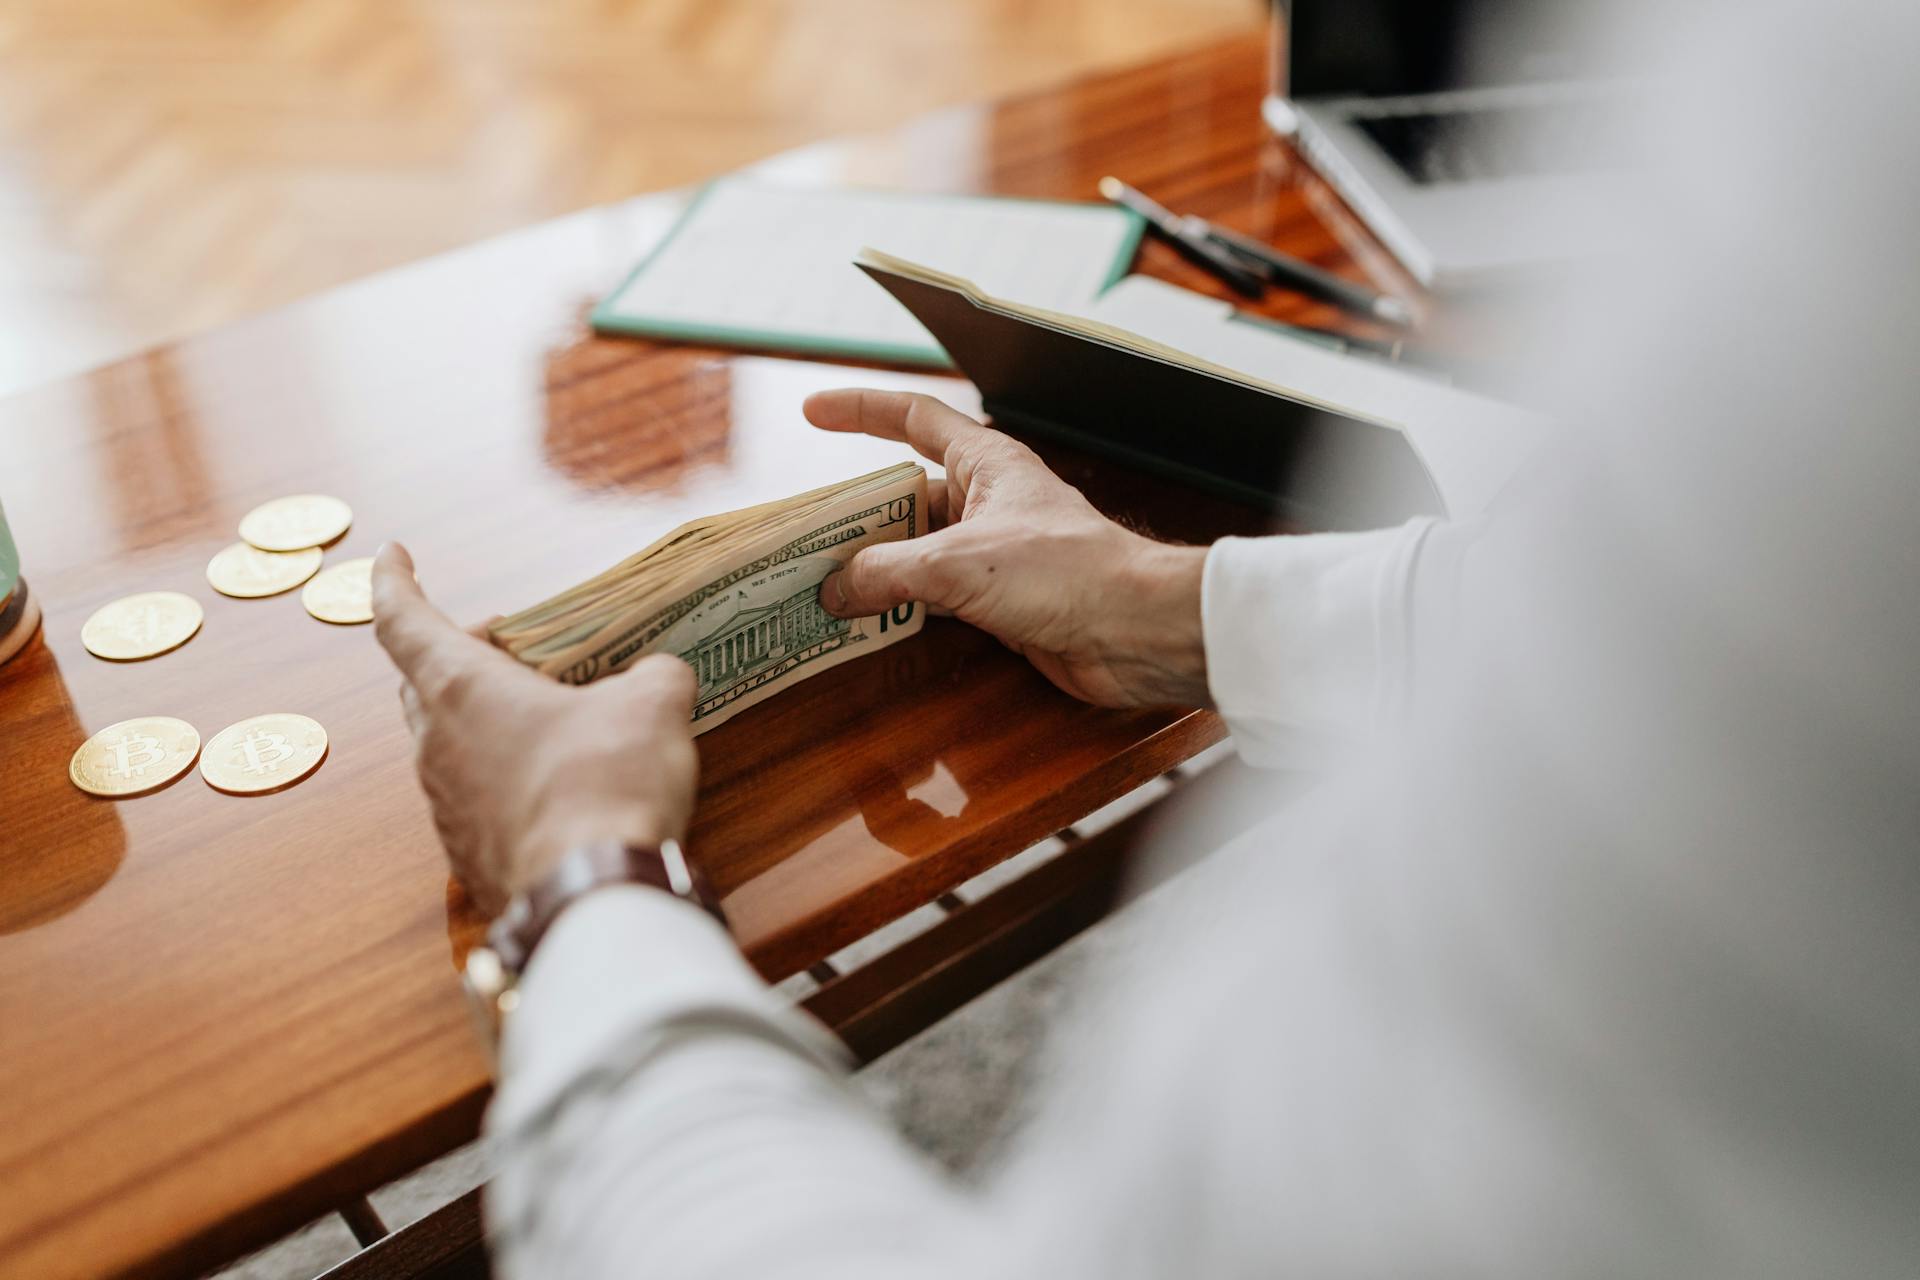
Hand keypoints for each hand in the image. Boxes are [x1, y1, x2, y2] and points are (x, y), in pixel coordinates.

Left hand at [371, 543, 699, 914]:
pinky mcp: (467, 854)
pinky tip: (557, 785)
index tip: (392, 554)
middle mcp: (437, 744)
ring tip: (550, 717)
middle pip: (422, 682)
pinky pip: (474, 797)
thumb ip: (653, 675)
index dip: (393, 580)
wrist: (592, 897)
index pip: (402, 619)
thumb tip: (658, 676)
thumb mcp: (653, 706)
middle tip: (511, 646)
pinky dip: (502, 775)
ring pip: (447, 743)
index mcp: (462, 688)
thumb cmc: (607, 784)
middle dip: (460, 653)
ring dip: (485, 720)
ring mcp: (445, 805)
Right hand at [804, 389, 1208, 708]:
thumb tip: (835, 588)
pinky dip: (900, 607)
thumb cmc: (1067, 572)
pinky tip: (865, 623)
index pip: (914, 418)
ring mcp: (994, 553)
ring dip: (873, 569)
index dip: (861, 410)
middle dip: (854, 516)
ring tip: (818, 585)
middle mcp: (988, 502)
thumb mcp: (957, 562)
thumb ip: (887, 571)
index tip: (813, 411)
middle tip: (801, 537)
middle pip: (904, 497)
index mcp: (986, 463)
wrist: (1133, 630)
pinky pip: (934, 596)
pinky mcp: (1001, 601)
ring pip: (916, 552)